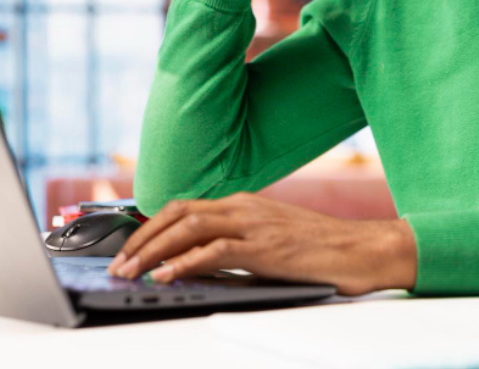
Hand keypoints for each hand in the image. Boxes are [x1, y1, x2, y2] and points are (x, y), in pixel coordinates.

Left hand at [106, 192, 417, 295]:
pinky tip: (166, 275)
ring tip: (129, 273)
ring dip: (152, 252)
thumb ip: (235, 246)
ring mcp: (254, 224)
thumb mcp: (269, 242)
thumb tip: (195, 265)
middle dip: (140, 239)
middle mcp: (244, 207)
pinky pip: (215, 250)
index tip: (126, 247)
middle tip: (117, 264)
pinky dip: (185, 262)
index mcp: (243, 204)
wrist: (362, 249)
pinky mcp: (265, 247)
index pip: (184, 207)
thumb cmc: (320, 250)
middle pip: (177, 213)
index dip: (149, 226)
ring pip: (189, 227)